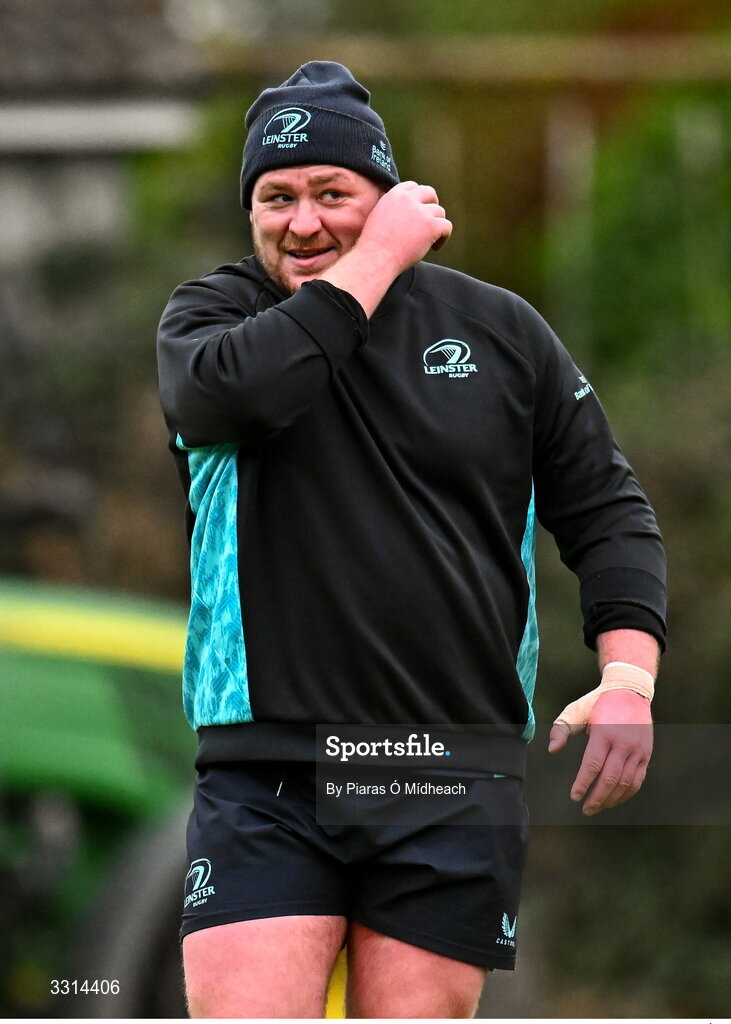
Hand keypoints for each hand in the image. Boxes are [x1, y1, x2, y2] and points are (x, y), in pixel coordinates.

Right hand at [358, 181, 451, 272]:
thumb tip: (405, 215)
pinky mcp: (431, 226)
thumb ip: (392, 209)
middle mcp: (408, 200)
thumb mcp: (378, 217)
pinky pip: (446, 226)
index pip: (412, 186)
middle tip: (431, 220)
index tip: (419, 209)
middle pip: (429, 192)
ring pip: (440, 212)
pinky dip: (444, 237)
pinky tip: (435, 247)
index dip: (418, 197)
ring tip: (431, 239)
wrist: (376, 258)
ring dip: (437, 224)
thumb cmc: (374, 246)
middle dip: (432, 204)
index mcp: (394, 195)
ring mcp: (421, 212)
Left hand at [548, 689, 653, 814]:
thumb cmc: (597, 704)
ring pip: (625, 783)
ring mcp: (637, 750)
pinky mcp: (646, 755)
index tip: (574, 796)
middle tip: (585, 809)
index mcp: (604, 733)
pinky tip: (613, 799)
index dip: (583, 784)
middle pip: (610, 779)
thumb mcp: (576, 710)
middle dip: (597, 798)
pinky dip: (625, 794)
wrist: (629, 692)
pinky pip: (637, 780)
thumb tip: (552, 749)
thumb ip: (562, 729)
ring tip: (597, 807)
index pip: (593, 765)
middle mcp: (623, 743)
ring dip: (611, 799)